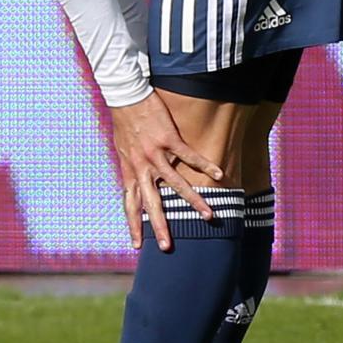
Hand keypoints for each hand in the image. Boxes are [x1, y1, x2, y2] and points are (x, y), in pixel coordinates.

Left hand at [109, 93, 224, 252]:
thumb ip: (131, 166)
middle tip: (167, 247)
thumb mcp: (122, 149)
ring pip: (176, 184)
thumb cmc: (124, 121)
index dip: (134, 224)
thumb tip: (135, 179)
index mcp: (130, 171)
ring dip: (194, 201)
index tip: (138, 245)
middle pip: (151, 203)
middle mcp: (142, 167)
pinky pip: (190, 157)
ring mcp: (156, 154)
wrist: (126, 95)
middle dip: (160, 226)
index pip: (131, 204)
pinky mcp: (169, 139)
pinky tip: (220, 175)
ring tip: (209, 216)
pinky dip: (206, 166)